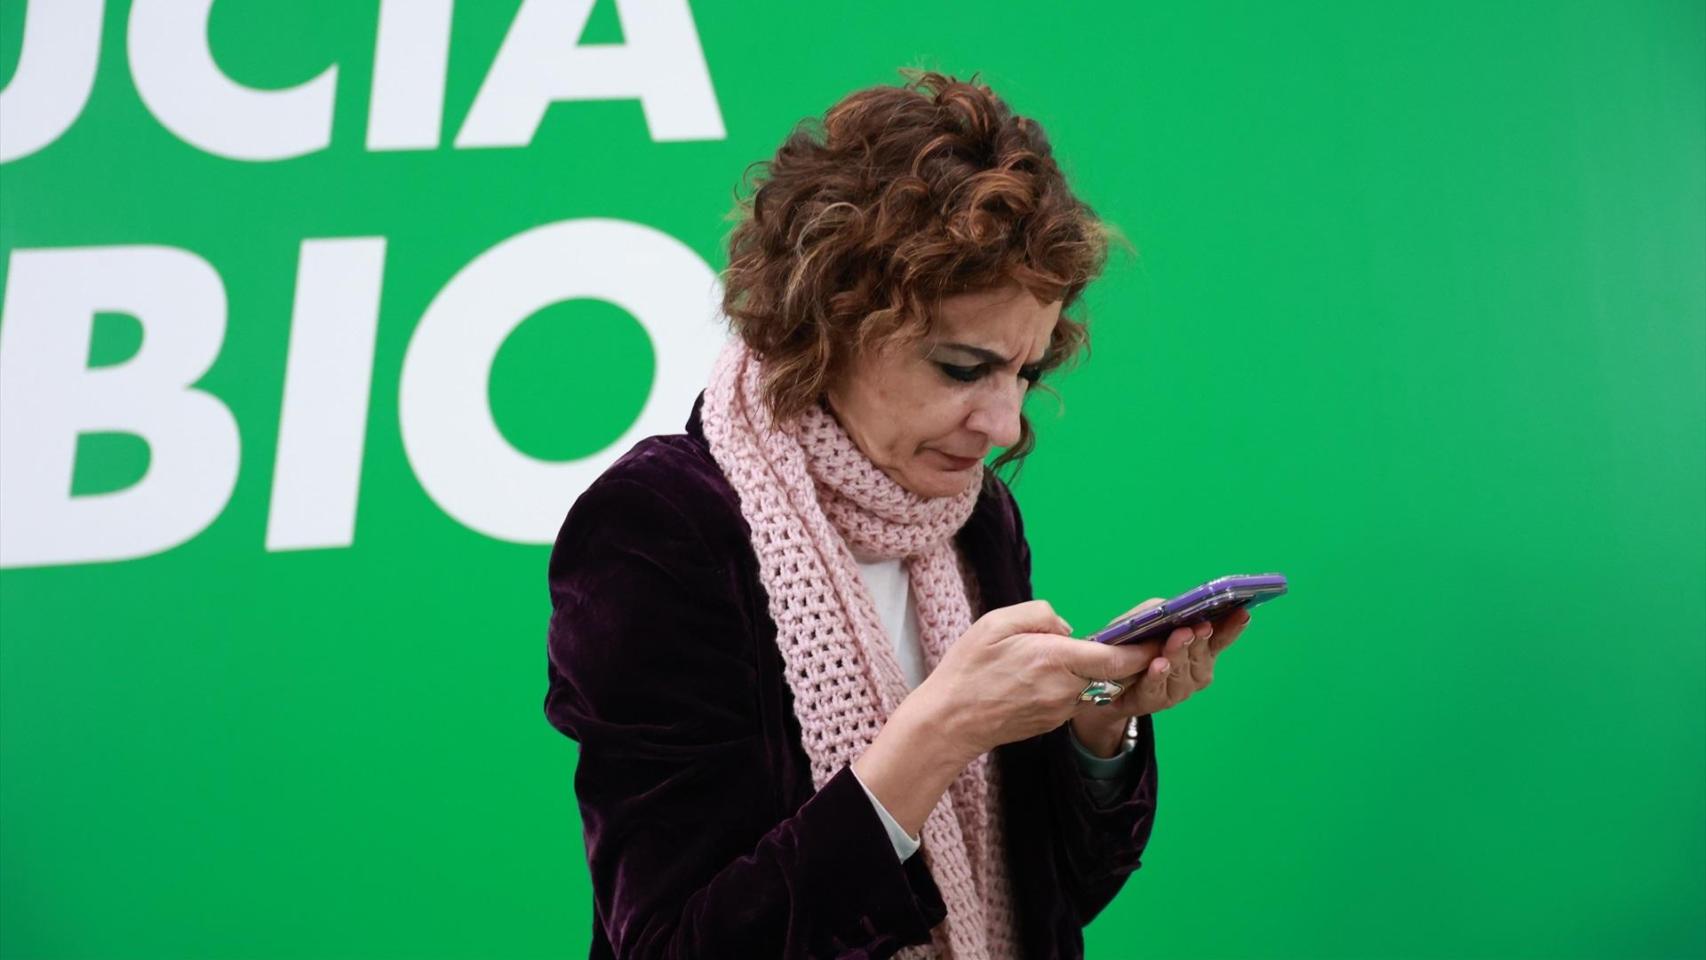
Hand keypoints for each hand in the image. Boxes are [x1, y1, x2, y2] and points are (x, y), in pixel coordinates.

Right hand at [910, 599, 1160, 763]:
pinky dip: (1072, 683)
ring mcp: (1060, 710)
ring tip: (1075, 652)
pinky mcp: (1053, 722)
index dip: (1147, 648)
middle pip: (1113, 672)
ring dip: (1094, 670)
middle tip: (1142, 636)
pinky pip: (1074, 696)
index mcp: (1055, 660)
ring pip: (1092, 684)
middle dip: (1129, 656)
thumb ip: (1041, 615)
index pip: (1118, 658)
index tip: (1166, 635)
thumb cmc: (968, 669)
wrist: (949, 721)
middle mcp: (1065, 690)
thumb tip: (1067, 629)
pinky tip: (1047, 674)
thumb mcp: (997, 623)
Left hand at [1068, 599, 1255, 754]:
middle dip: (1199, 640)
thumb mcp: (1144, 620)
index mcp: (1198, 647)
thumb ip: (1162, 612)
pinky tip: (1158, 664)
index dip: (1232, 627)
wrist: (1102, 681)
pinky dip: (1158, 676)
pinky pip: (1158, 688)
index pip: (1221, 637)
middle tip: (1200, 626)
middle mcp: (1195, 670)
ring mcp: (1178, 688)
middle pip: (1202, 655)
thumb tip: (1177, 607)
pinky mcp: (1155, 701)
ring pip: (1183, 672)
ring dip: (1179, 654)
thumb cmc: (1131, 644)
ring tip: (1178, 639)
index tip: (1242, 612)